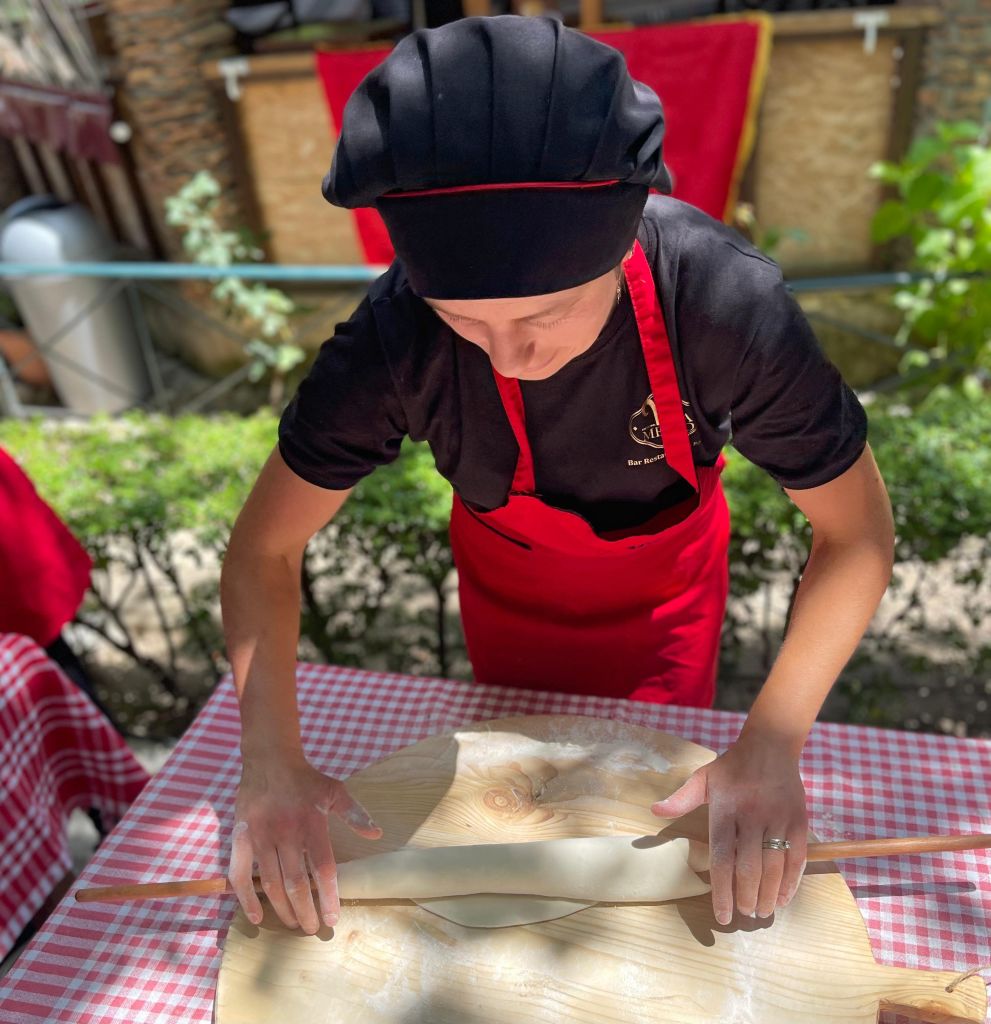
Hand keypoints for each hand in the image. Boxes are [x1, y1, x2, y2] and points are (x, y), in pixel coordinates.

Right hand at [228, 750, 381, 933]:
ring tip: (294, 924)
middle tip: (313, 929)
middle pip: (296, 882)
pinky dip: (246, 897)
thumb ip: (355, 814)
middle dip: (305, 911)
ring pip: (271, 883)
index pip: (323, 867)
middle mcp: (285, 833)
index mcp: (311, 824)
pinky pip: (239, 874)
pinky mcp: (240, 837)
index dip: (328, 895)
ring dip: (282, 908)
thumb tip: (377, 834)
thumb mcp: (336, 791)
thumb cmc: (306, 779)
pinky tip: (256, 916)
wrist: (270, 759)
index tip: (332, 918)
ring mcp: (260, 837)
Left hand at [650, 735, 807, 924]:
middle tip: (743, 914)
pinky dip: (791, 882)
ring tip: (761, 912)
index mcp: (725, 810)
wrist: (770, 746)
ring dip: (768, 895)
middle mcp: (752, 818)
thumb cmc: (732, 767)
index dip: (721, 891)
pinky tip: (783, 898)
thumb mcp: (703, 778)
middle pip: (749, 868)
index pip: (721, 859)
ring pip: (774, 867)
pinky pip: (796, 858)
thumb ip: (681, 799)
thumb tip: (655, 811)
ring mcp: (777, 820)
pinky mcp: (798, 822)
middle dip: (746, 898)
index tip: (722, 915)